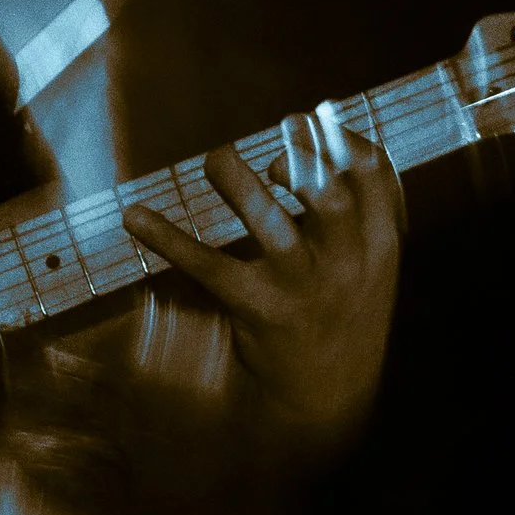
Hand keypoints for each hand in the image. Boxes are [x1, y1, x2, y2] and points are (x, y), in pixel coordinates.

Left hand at [122, 105, 401, 451]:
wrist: (329, 396)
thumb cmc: (340, 311)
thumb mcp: (368, 264)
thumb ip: (354, 211)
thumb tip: (310, 145)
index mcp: (380, 244)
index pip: (375, 175)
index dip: (341, 139)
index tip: (313, 118)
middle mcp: (348, 263)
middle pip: (331, 196)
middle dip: (303, 156)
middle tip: (279, 132)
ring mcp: (304, 288)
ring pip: (274, 227)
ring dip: (241, 186)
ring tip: (218, 159)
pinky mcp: (259, 311)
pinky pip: (208, 269)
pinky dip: (168, 238)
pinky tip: (134, 216)